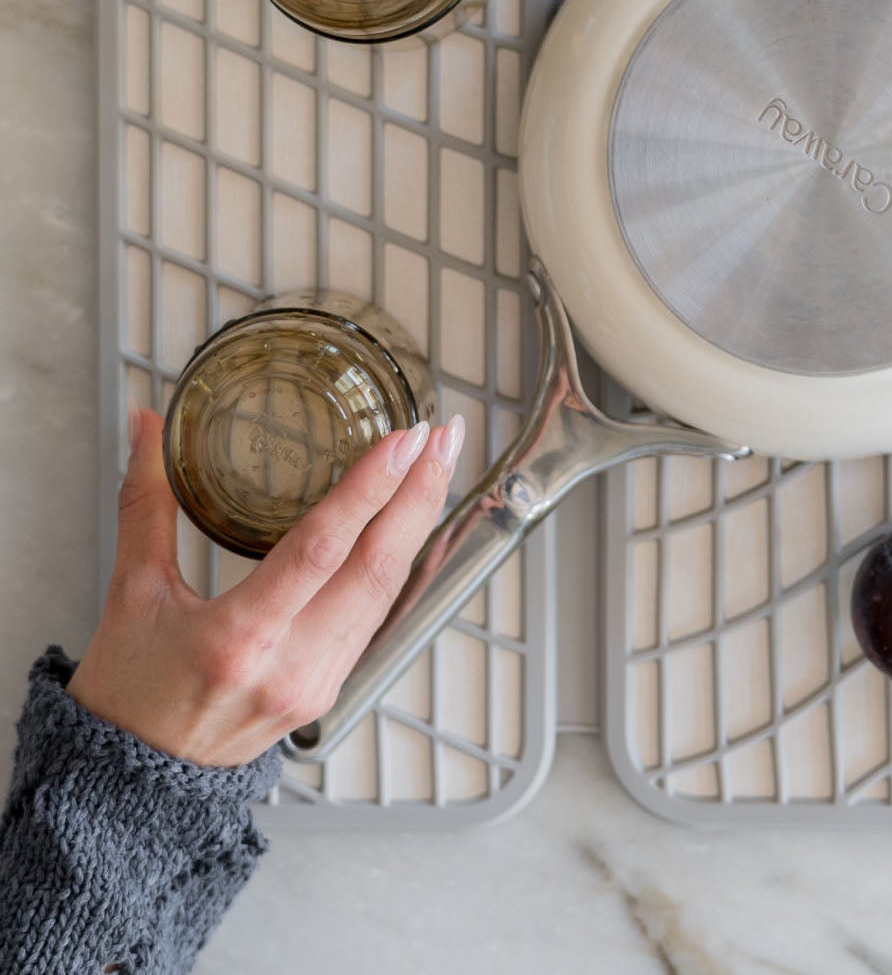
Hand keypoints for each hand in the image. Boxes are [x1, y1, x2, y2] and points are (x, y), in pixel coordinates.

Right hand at [68, 408, 463, 766]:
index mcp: (239, 639)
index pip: (321, 550)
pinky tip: (410, 523)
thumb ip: (145, 502)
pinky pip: (376, 615)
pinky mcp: (330, 689)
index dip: (369, 490)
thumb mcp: (129, 593)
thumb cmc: (126, 695)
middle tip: (444, 435)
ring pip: (387, 591)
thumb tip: (148, 425)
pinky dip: (397, 562)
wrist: (131, 788)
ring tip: (436, 463)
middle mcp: (292, 665)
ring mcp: (319, 682)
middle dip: (419, 494)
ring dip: (418, 522)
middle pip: (377, 568)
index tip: (404, 440)